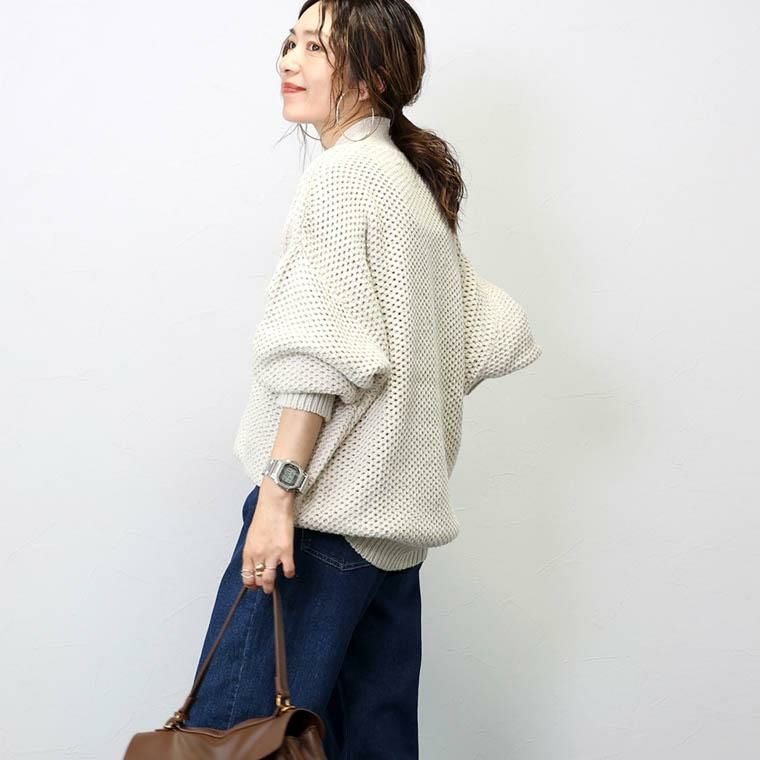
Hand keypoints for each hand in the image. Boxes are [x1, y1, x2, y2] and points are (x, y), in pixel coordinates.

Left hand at [242, 478, 297, 593]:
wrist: (274, 504)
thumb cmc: (264, 515)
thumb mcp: (252, 535)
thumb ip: (253, 550)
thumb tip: (256, 560)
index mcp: (248, 551)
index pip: (246, 575)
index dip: (250, 583)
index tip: (253, 585)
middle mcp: (258, 555)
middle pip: (257, 579)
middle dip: (261, 586)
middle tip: (265, 588)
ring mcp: (272, 554)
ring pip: (269, 579)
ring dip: (271, 586)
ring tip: (273, 587)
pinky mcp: (286, 551)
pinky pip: (288, 570)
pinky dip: (289, 573)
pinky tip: (289, 571)